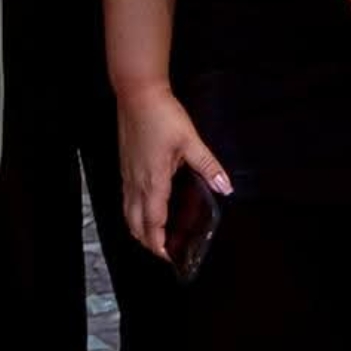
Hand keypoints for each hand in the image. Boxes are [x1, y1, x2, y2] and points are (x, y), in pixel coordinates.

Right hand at [116, 82, 231, 259]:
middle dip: (147, 241)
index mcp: (153, 181)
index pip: (152, 223)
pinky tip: (144, 206)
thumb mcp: (190, 140)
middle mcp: (136, 182)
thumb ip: (207, 165)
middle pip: (134, 223)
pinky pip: (126, 197)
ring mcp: (127, 173)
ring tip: (154, 235)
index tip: (170, 257)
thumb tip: (226, 188)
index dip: (159, 244)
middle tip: (165, 250)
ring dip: (138, 227)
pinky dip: (133, 211)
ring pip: (126, 211)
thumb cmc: (162, 116)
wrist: (136, 93)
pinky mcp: (124, 164)